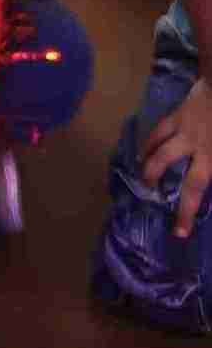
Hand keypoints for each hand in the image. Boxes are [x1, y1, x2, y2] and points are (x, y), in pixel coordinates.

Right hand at [140, 73, 211, 238]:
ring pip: (156, 146)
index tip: (179, 232)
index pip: (195, 189)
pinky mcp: (177, 115)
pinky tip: (145, 150)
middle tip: (150, 195)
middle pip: (165, 164)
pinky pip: (158, 131)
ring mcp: (183, 128)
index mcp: (210, 156)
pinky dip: (150, 142)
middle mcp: (193, 144)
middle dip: (154, 180)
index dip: (186, 212)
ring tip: (143, 175)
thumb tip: (209, 180)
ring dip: (147, 161)